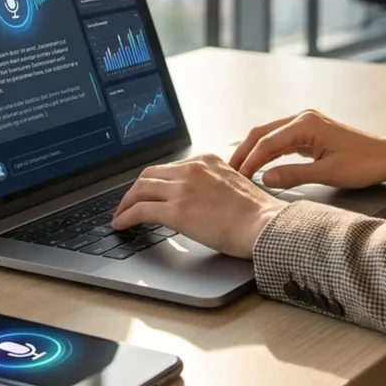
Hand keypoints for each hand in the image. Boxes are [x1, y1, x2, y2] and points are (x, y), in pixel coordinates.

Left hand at [111, 154, 284, 258]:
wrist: (264, 224)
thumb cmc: (256, 213)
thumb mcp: (233, 185)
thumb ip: (212, 184)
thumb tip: (198, 199)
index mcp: (206, 161)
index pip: (170, 167)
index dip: (154, 181)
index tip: (147, 191)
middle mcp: (192, 169)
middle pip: (150, 174)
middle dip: (135, 189)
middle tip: (127, 203)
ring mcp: (183, 188)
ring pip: (141, 189)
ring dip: (126, 203)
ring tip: (120, 215)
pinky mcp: (176, 211)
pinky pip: (140, 210)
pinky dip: (126, 216)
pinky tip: (121, 225)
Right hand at [229, 108, 385, 189]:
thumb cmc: (363, 164)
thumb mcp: (328, 173)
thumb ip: (294, 175)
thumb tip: (264, 179)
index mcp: (306, 124)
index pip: (268, 141)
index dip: (250, 160)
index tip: (236, 177)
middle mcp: (302, 118)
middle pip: (262, 132)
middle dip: (244, 152)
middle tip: (228, 172)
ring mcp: (305, 124)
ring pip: (269, 135)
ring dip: (253, 152)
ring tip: (238, 171)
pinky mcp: (308, 133)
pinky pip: (280, 141)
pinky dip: (266, 153)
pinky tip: (258, 166)